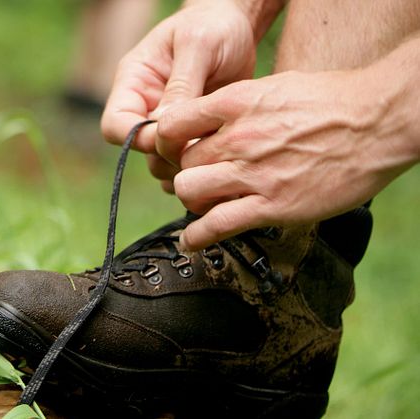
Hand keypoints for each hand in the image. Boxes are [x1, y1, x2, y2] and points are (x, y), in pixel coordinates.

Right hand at [100, 0, 258, 190]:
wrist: (239, 25)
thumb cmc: (214, 24)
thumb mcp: (199, 44)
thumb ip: (181, 84)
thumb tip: (164, 126)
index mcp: (133, 83)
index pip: (115, 126)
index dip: (139, 139)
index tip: (174, 137)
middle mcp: (144, 106)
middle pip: (138, 150)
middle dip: (167, 156)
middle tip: (201, 152)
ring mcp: (166, 122)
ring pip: (161, 161)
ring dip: (185, 164)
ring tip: (216, 156)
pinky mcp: (189, 133)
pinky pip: (185, 160)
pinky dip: (199, 166)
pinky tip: (222, 159)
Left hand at [158, 69, 418, 249]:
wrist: (377, 122)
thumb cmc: (328, 101)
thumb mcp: (272, 87)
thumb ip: (233, 106)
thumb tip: (203, 122)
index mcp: (235, 104)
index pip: (171, 125)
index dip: (164, 142)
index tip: (172, 151)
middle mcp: (238, 138)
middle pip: (181, 164)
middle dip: (185, 173)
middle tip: (200, 179)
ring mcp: (254, 173)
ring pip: (188, 192)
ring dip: (192, 200)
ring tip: (205, 202)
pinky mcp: (272, 205)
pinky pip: (216, 225)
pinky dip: (197, 236)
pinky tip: (192, 239)